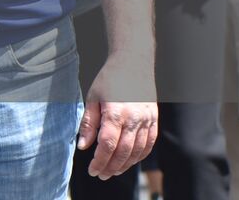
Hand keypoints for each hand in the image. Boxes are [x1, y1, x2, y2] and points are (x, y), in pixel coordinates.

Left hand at [79, 59, 157, 179]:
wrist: (133, 63)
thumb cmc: (109, 79)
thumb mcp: (92, 98)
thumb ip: (89, 123)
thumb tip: (83, 146)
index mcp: (116, 112)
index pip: (108, 144)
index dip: (100, 160)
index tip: (92, 170)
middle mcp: (134, 119)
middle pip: (123, 151)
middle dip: (111, 167)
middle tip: (101, 175)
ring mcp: (147, 120)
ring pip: (137, 151)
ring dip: (125, 165)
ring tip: (112, 171)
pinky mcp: (154, 121)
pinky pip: (149, 145)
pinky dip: (138, 156)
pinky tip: (128, 161)